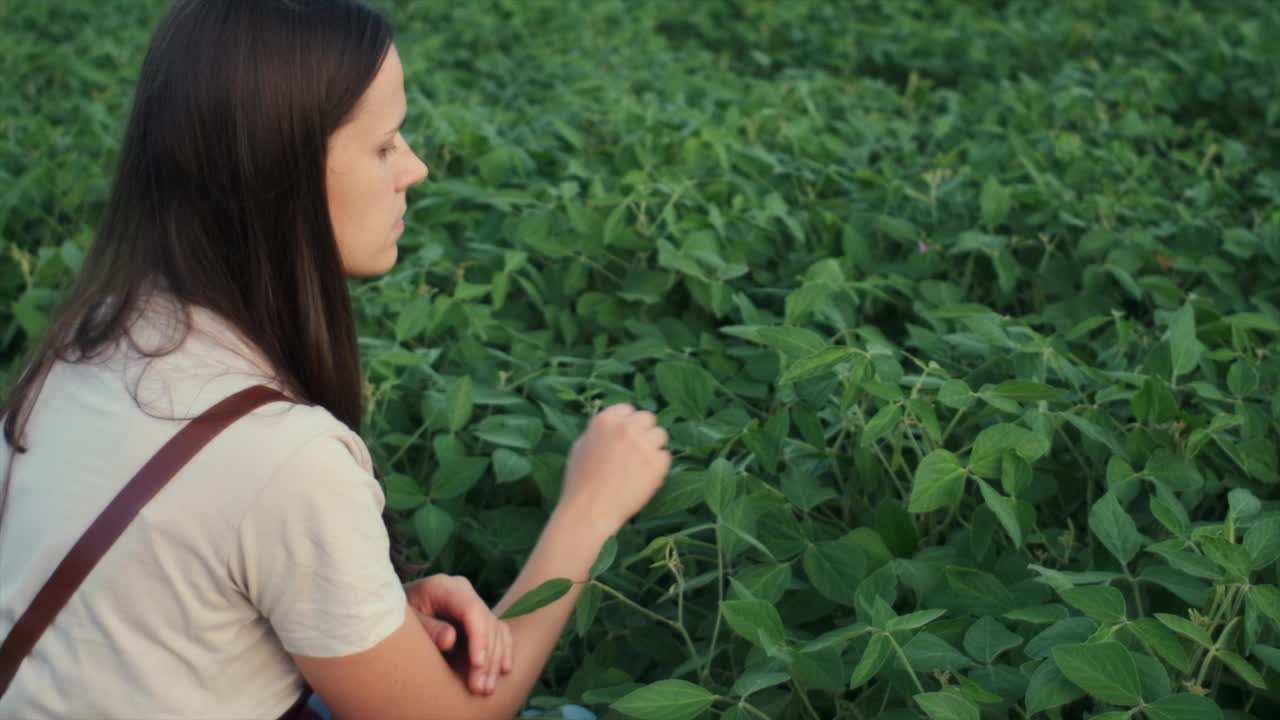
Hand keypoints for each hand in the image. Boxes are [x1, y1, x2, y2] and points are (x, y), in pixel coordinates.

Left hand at [404, 574, 512, 695]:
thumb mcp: (406, 620)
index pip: (471, 610)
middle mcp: (463, 591)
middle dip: (486, 657)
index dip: (479, 637)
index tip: (477, 664)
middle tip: (479, 687)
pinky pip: (497, 630)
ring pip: (494, 630)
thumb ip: (427, 628)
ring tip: (486, 688)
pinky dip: (501, 650)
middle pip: (486, 623)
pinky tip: (503, 670)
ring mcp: (472, 602)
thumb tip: (450, 640)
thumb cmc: (396, 615)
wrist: (392, 609)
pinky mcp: (476, 615)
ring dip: (493, 660)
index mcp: (445, 587)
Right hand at [559, 403, 671, 537]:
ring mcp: (644, 444)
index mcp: (605, 420)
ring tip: (641, 466)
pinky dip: (659, 467)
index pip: (628, 409)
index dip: (628, 423)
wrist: (590, 511)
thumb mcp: (581, 447)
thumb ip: (600, 432)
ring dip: (653, 447)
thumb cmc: (579, 482)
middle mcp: (627, 427)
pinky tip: (645, 478)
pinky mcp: (658, 462)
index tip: (626, 437)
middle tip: (636, 451)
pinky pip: (665, 456)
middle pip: (648, 418)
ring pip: (660, 435)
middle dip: (644, 432)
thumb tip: (615, 427)